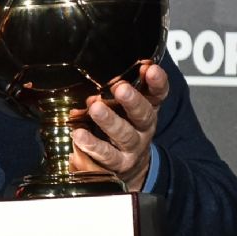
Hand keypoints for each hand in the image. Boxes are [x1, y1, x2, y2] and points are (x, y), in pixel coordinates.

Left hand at [69, 62, 168, 190]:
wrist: (131, 166)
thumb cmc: (124, 124)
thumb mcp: (125, 105)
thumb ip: (116, 90)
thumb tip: (98, 77)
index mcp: (148, 107)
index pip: (157, 93)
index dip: (156, 82)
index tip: (150, 69)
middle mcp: (144, 127)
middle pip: (143, 114)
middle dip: (132, 100)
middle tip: (120, 88)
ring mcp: (133, 147)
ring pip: (124, 134)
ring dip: (109, 121)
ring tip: (95, 108)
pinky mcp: (118, 163)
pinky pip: (106, 155)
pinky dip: (92, 144)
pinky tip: (79, 134)